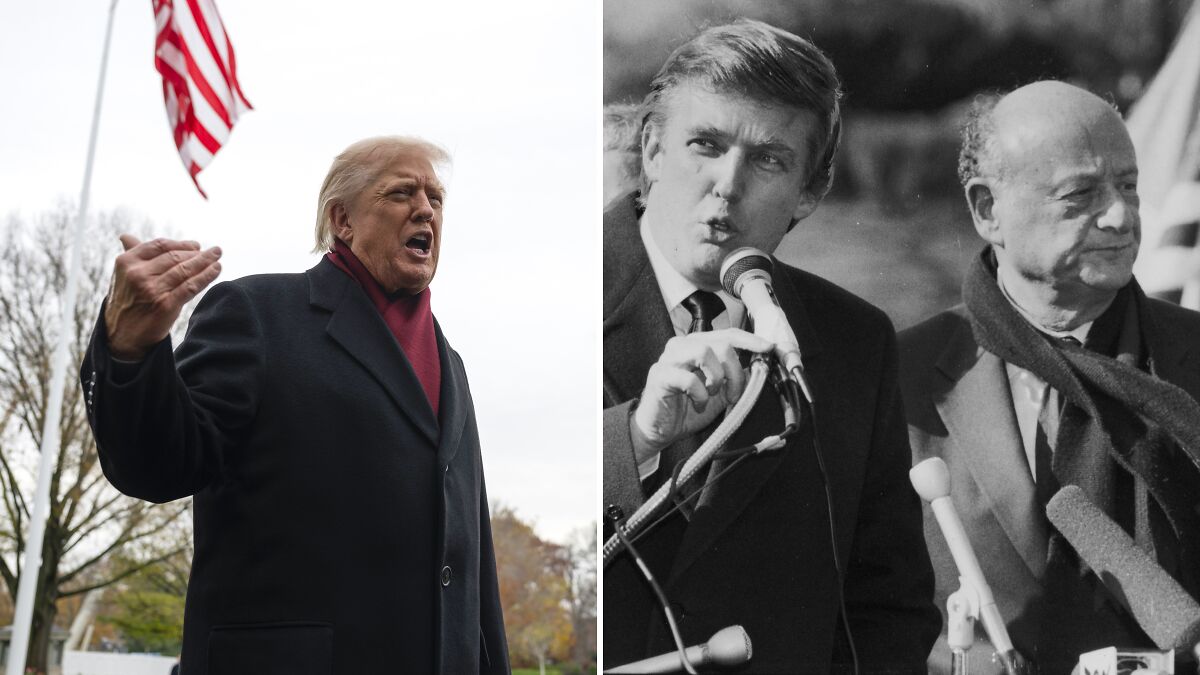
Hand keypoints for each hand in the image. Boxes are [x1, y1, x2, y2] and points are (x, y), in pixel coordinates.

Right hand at [104, 235, 221, 360]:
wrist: (122, 335)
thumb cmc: (127, 301)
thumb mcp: (123, 276)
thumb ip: (130, 255)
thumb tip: (126, 236)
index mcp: (126, 261)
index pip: (160, 245)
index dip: (181, 244)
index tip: (196, 245)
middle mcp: (138, 274)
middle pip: (175, 257)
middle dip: (197, 253)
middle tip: (214, 251)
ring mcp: (151, 289)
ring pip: (185, 270)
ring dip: (205, 262)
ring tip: (217, 257)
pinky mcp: (165, 304)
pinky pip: (191, 286)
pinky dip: (206, 276)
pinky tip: (216, 270)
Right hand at [631, 329, 772, 464]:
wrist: (660, 431)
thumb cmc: (687, 410)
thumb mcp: (720, 394)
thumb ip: (735, 379)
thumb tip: (758, 368)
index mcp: (697, 346)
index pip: (727, 334)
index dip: (749, 340)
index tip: (767, 348)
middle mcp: (682, 346)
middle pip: (721, 343)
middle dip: (736, 372)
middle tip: (734, 395)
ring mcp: (669, 358)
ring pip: (704, 352)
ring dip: (717, 378)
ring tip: (712, 395)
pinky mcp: (660, 375)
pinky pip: (689, 378)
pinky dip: (700, 394)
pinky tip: (697, 404)